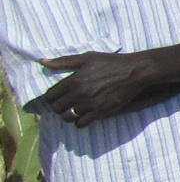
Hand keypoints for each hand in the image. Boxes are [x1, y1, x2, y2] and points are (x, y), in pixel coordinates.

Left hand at [29, 51, 162, 126]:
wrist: (135, 72)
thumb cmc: (111, 63)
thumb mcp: (87, 58)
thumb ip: (63, 61)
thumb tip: (42, 62)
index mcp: (74, 80)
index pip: (50, 95)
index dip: (51, 97)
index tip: (57, 96)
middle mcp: (79, 94)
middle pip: (57, 108)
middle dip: (58, 107)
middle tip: (65, 103)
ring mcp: (90, 105)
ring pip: (68, 117)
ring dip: (68, 115)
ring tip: (73, 111)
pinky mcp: (101, 112)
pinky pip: (81, 124)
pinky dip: (80, 122)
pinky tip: (84, 115)